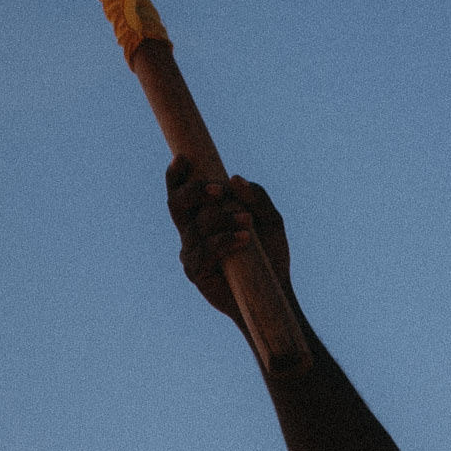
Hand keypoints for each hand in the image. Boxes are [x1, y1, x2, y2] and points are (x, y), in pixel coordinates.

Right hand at [166, 156, 291, 328]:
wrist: (274, 291)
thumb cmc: (269, 254)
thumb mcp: (270, 220)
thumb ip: (256, 197)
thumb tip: (234, 179)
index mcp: (203, 215)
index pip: (181, 191)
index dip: (176, 175)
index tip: (183, 158)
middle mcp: (191, 231)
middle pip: (177, 204)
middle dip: (197, 192)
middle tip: (221, 191)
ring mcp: (191, 252)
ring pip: (196, 226)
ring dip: (223, 220)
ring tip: (248, 222)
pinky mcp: (196, 272)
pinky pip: (203, 251)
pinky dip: (224, 241)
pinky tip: (244, 239)